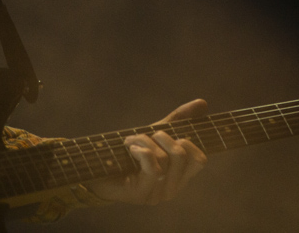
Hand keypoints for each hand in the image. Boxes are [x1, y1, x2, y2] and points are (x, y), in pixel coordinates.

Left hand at [86, 99, 207, 204]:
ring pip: (165, 159)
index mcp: (179, 177)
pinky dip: (140, 149)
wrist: (96, 168)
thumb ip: (179, 120)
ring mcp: (157, 194)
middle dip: (164, 136)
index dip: (191, 141)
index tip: (170, 132)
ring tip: (131, 141)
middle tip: (150, 134)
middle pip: (183, 155)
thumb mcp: (156, 133)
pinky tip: (129, 148)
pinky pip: (152, 166)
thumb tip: (203, 103)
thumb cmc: (128, 152)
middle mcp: (171, 189)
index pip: (200, 160)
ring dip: (145, 141)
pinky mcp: (141, 195)